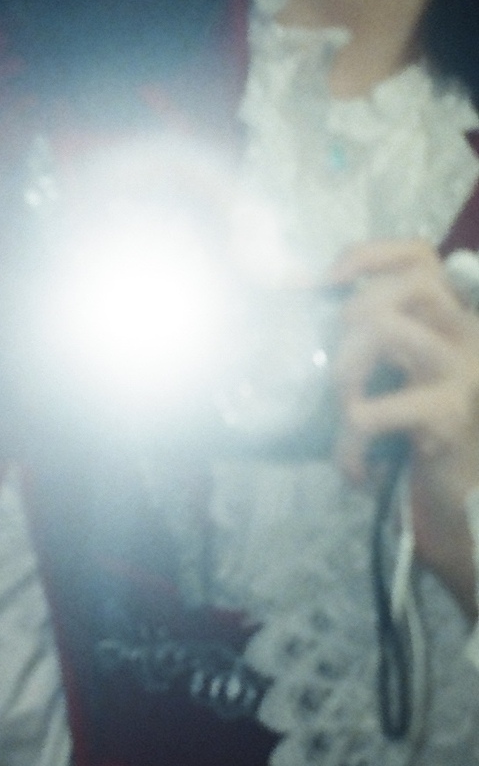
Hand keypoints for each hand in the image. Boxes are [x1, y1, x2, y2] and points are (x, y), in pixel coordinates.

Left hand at [330, 239, 478, 616]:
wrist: (469, 510)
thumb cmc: (421, 447)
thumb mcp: (397, 383)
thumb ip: (371, 345)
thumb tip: (303, 306)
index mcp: (453, 322)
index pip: (418, 255)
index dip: (367, 255)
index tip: (324, 283)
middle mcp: (468, 336)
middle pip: (399, 283)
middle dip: (349, 319)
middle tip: (341, 375)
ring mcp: (463, 372)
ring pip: (383, 327)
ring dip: (345, 373)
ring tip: (347, 416)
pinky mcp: (448, 415)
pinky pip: (369, 410)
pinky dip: (348, 444)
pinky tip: (356, 471)